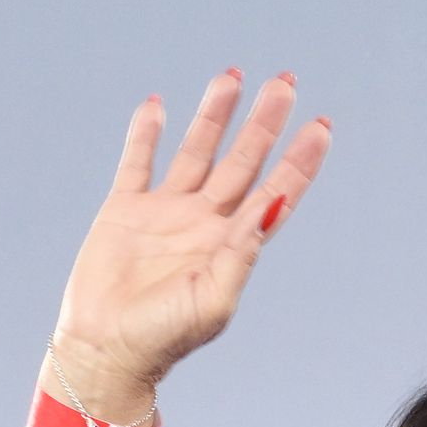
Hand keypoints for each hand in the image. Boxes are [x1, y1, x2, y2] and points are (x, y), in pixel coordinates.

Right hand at [42, 68, 333, 422]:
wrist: (105, 350)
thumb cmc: (164, 338)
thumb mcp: (213, 301)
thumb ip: (242, 253)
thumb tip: (272, 203)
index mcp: (232, 244)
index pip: (275, 192)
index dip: (299, 161)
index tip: (321, 127)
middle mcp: (204, 221)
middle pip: (243, 160)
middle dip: (265, 122)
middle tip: (285, 83)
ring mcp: (165, 212)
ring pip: (197, 151)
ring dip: (215, 115)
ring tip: (231, 76)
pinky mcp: (125, 210)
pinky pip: (138, 162)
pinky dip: (145, 132)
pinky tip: (157, 104)